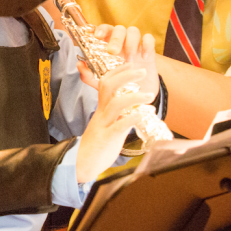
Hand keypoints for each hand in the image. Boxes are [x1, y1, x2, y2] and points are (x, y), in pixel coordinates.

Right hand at [75, 64, 156, 182]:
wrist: (81, 165)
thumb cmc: (97, 146)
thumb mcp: (108, 126)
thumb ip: (119, 117)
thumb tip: (135, 110)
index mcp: (102, 109)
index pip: (106, 82)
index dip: (119, 71)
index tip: (132, 64)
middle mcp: (102, 113)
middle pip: (108, 86)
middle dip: (126, 75)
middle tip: (142, 71)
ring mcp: (103, 125)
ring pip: (115, 104)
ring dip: (134, 96)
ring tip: (149, 95)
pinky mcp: (106, 139)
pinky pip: (118, 126)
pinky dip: (131, 118)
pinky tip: (142, 115)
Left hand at [81, 23, 159, 89]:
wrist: (138, 97)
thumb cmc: (118, 85)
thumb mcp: (102, 82)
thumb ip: (89, 75)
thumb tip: (79, 64)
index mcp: (108, 46)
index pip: (104, 30)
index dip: (99, 29)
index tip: (96, 35)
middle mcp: (122, 42)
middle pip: (118, 29)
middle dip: (115, 38)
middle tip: (112, 51)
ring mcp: (136, 45)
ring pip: (133, 30)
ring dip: (130, 43)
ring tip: (129, 60)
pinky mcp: (148, 50)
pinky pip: (149, 38)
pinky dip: (146, 45)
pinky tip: (144, 57)